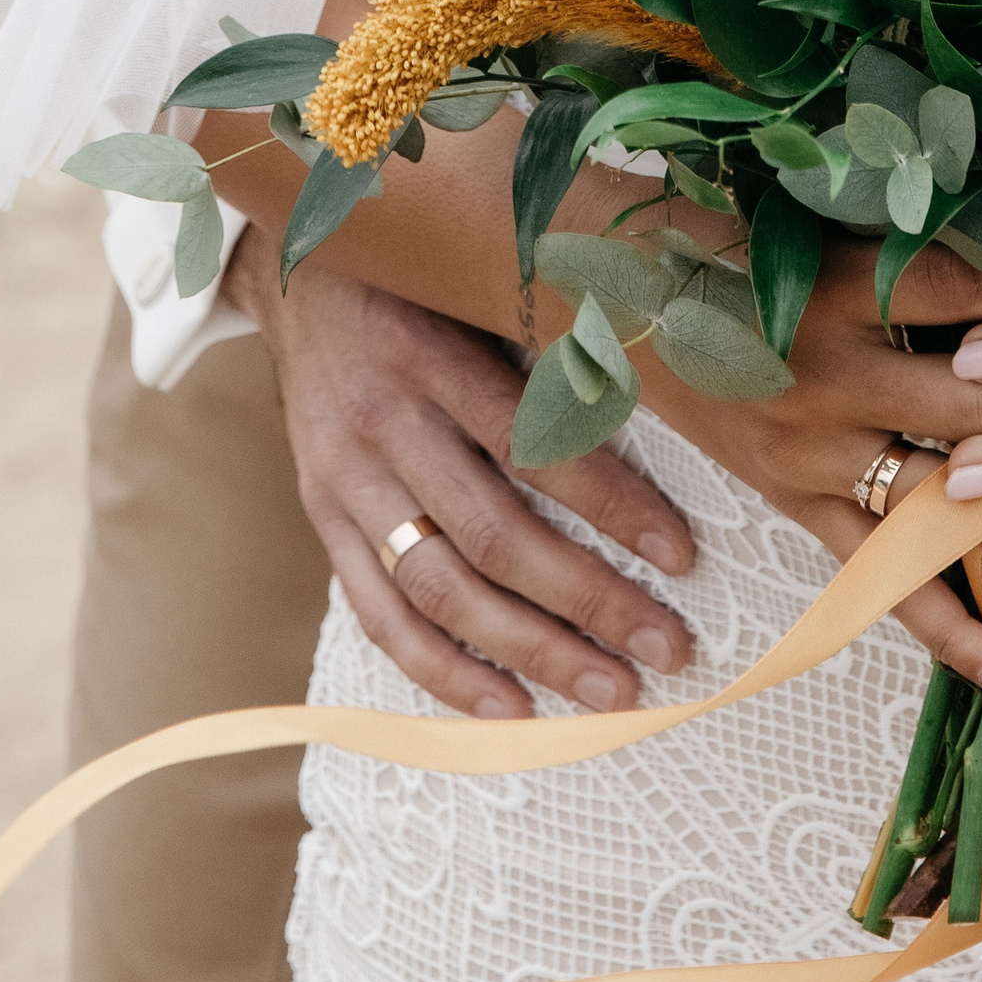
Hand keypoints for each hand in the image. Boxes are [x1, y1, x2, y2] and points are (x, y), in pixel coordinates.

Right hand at [228, 227, 697, 718]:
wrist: (301, 275)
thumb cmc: (428, 286)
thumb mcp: (482, 293)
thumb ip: (551, 350)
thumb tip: (674, 402)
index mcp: (434, 361)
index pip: (534, 448)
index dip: (611, 506)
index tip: (680, 555)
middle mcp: (384, 427)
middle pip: (494, 536)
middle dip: (589, 602)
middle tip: (668, 647)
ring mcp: (345, 483)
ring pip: (442, 589)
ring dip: (532, 651)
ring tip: (611, 689)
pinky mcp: (322, 523)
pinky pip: (381, 615)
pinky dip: (444, 671)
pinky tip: (511, 707)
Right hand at [630, 228, 981, 712]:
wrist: (608, 292)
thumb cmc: (721, 237)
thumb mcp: (812, 216)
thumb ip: (913, 230)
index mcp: (834, 288)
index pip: (972, 292)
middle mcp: (829, 378)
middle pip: (980, 406)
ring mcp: (812, 456)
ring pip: (947, 500)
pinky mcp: (796, 507)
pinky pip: (883, 581)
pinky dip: (950, 629)